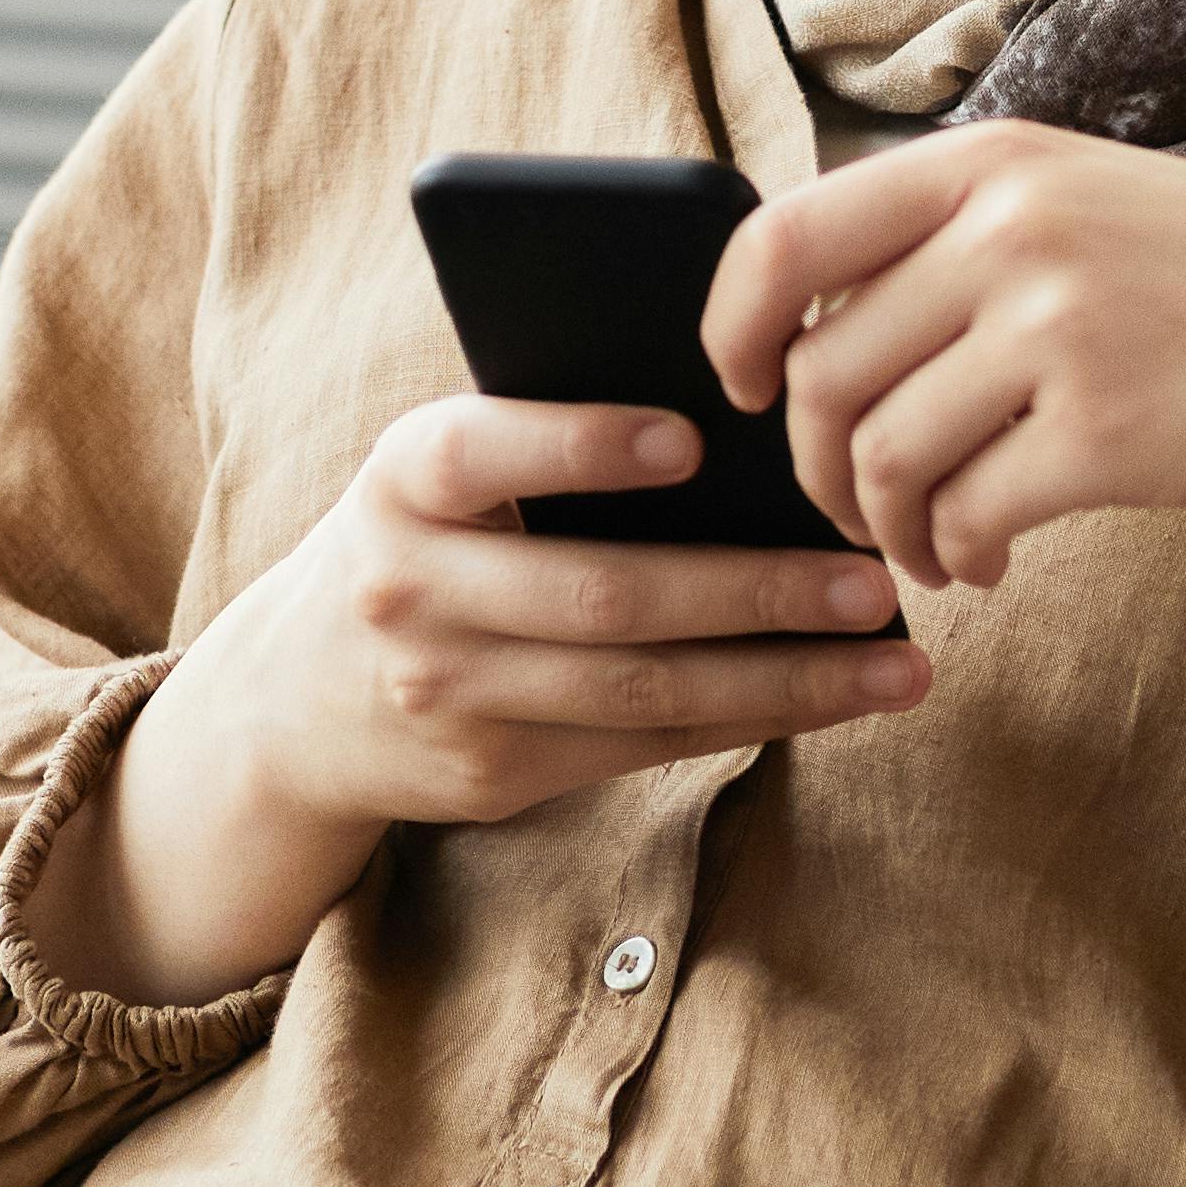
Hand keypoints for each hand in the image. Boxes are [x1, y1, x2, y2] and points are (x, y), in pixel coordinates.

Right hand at [39, 399, 930, 1007]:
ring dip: (785, 680)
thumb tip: (740, 414)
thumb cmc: (422, 539)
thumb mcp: (439, 473)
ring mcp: (449, 693)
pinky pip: (642, 746)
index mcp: (402, 480)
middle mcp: (412, 589)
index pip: (481, 450)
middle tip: (872, 578)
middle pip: (602, 593)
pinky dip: (746, 720)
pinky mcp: (493, 773)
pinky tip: (832, 701)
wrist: (290, 701)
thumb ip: (543, 434)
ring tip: (896, 663)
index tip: (691, 440)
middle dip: (754, 591)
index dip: (582, 444)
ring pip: (641, 690)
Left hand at [696, 124, 1185, 701]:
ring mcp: (1060, 327)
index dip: (733, 328)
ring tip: (934, 548)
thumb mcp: (1089, 202)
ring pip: (883, 457)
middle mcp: (1013, 227)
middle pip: (823, 374)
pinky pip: (964, 517)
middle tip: (858, 511)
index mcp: (994, 160)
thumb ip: (960, 236)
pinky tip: (988, 567)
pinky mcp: (1107, 432)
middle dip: (819, 469)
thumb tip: (805, 330)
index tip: (749, 391)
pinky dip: (955, 559)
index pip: (783, 236)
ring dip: (887, 527)